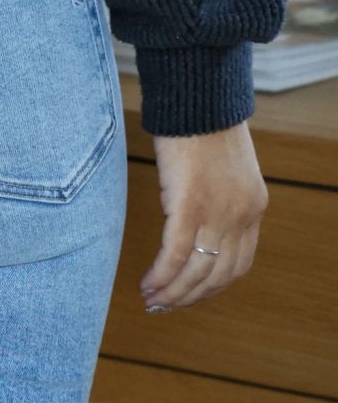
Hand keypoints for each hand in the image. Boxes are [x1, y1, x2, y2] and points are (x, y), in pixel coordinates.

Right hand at [141, 120, 267, 311]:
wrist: (199, 96)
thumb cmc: (205, 122)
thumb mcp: (227, 166)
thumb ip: (221, 195)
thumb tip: (197, 218)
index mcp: (254, 207)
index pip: (239, 264)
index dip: (213, 286)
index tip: (190, 294)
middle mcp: (241, 216)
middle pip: (217, 274)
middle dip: (190, 295)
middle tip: (165, 306)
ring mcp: (218, 212)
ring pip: (196, 270)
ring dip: (173, 291)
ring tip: (152, 298)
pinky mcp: (190, 204)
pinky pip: (175, 252)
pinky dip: (162, 273)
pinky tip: (148, 282)